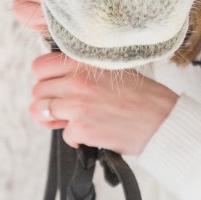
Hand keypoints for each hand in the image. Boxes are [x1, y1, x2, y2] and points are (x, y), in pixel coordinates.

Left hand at [29, 50, 178, 154]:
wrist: (162, 121)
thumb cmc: (143, 96)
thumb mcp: (113, 69)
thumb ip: (84, 70)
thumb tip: (59, 80)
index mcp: (84, 62)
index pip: (40, 66)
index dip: (45, 79)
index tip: (55, 88)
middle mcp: (77, 80)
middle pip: (38, 92)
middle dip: (48, 102)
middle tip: (65, 109)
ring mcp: (77, 105)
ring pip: (42, 112)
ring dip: (55, 120)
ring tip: (74, 121)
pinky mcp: (81, 129)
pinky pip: (64, 135)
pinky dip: (76, 138)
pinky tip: (93, 133)